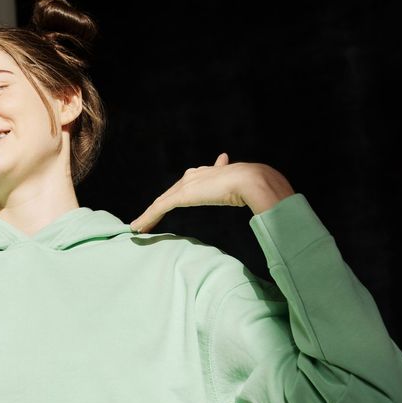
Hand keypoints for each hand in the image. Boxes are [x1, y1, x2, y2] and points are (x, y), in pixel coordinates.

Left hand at [129, 153, 294, 232]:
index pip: (190, 183)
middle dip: (160, 205)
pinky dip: (147, 219)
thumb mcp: (247, 189)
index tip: (173, 199)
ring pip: (161, 202)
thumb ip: (247, 192)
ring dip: (149, 216)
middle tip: (147, 219)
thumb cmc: (256, 186)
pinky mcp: (182, 195)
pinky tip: (137, 229)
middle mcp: (195, 176)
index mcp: (210, 173)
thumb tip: (264, 193)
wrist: (253, 180)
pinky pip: (159, 209)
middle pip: (171, 194)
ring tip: (138, 227)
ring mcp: (188, 185)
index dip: (180, 193)